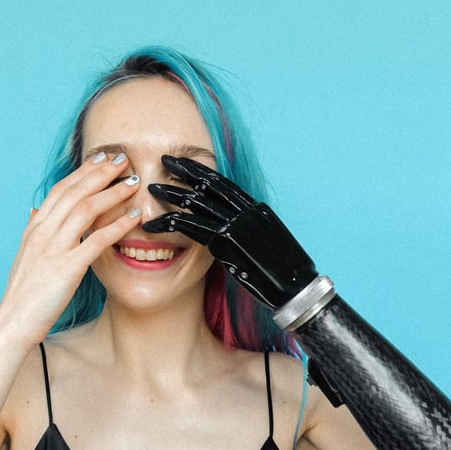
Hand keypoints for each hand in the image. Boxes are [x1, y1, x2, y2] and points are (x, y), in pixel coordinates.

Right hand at [0, 152, 142, 343]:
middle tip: (122, 159)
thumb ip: (33, 231)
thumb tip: (35, 210)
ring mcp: (53, 249)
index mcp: (34, 228)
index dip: (82, 171)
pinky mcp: (67, 268)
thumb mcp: (24, 255)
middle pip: (74, 192)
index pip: (60, 190)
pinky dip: (118, 226)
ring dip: (112, 193)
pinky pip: (96, 241)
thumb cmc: (23, 293)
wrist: (14, 321)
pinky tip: (135, 219)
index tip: (101, 158)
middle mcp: (42, 232)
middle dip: (100, 173)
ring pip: (85, 210)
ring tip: (132, 183)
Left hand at [142, 155, 317, 310]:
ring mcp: (238, 225)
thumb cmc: (285, 274)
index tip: (186, 163)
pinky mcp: (227, 243)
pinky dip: (171, 224)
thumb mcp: (268, 245)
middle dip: (186, 170)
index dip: (204, 171)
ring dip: (172, 194)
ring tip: (152, 189)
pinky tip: (155, 224)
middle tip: (166, 160)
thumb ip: (249, 234)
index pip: (226, 184)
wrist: (298, 289)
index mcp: (257, 210)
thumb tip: (236, 236)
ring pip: (198, 203)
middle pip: (210, 184)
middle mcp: (247, 212)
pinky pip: (193, 228)